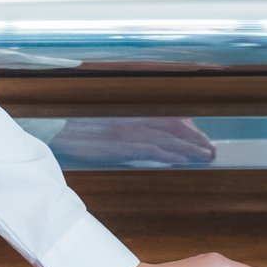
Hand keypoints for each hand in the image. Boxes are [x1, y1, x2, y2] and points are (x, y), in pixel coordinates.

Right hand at [51, 118, 216, 167]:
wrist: (54, 128)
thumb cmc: (76, 121)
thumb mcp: (106, 114)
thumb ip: (130, 118)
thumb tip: (155, 125)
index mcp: (130, 106)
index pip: (167, 112)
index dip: (189, 123)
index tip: (202, 133)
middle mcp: (132, 115)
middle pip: (173, 126)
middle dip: (195, 138)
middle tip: (211, 150)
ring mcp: (127, 129)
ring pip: (167, 138)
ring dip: (189, 147)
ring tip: (206, 155)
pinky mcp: (119, 144)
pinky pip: (151, 149)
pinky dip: (170, 154)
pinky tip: (183, 160)